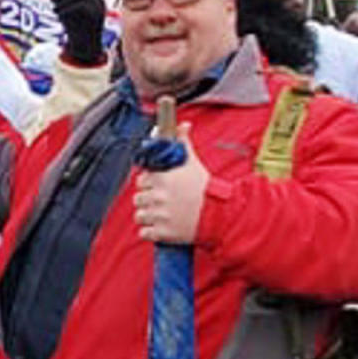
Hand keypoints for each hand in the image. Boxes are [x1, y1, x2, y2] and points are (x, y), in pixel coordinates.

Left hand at [51, 0, 104, 64]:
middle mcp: (99, 1)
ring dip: (64, 1)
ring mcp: (99, 8)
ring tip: (56, 11)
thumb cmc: (75, 30)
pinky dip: (67, 9)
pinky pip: (80, 5)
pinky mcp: (96, 16)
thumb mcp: (69, 9)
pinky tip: (60, 15)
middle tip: (52, 0)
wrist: (84, 51)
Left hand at [134, 127, 209, 244]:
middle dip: (148, 200)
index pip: (141, 180)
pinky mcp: (162, 234)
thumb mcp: (193, 163)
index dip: (148, 183)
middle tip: (161, 201)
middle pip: (138, 199)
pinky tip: (161, 227)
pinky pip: (144, 233)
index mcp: (162, 179)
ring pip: (139, 216)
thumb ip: (183, 143)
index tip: (157, 186)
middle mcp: (158, 197)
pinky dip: (150, 232)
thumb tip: (183, 124)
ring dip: (148, 216)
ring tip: (161, 215)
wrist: (219, 215)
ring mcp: (160, 217)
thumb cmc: (205, 188)